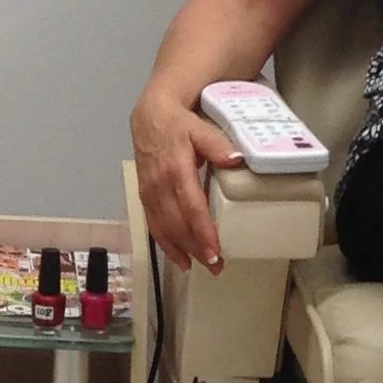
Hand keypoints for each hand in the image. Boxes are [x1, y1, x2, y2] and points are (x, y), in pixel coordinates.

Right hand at [130, 87, 240, 273]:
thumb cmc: (178, 123)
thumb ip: (217, 146)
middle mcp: (160, 184)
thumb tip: (237, 160)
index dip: (202, 231)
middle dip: (195, 248)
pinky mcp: (145, 196)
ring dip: (181, 250)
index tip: (214, 251)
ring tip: (199, 267)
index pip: (191, 207)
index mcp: (176, 169)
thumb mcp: (200, 128)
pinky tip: (179, 258)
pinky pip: (153, 224)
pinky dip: (165, 244)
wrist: (149, 115)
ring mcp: (150, 192)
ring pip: (163, 228)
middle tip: (216, 266)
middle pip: (177, 224)